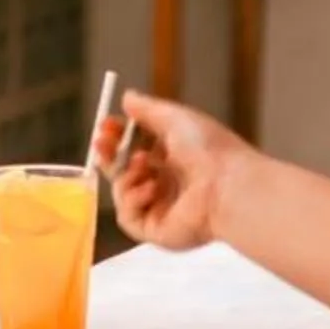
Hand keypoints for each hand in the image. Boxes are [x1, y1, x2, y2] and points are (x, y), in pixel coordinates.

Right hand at [104, 90, 243, 253]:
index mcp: (173, 158)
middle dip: (110, 155)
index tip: (106, 124)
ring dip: (126, 175)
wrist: (228, 186)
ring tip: (144, 165)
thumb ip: (147, 109)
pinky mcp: (157, 231)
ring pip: (122, 192)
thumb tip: (127, 98)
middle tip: (101, 142)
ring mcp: (161, 209)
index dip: (118, 137)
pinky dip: (132, 200)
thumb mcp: (175, 118)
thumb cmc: (208, 149)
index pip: (135, 148)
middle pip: (124, 171)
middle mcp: (166, 184)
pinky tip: (150, 188)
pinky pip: (129, 217)